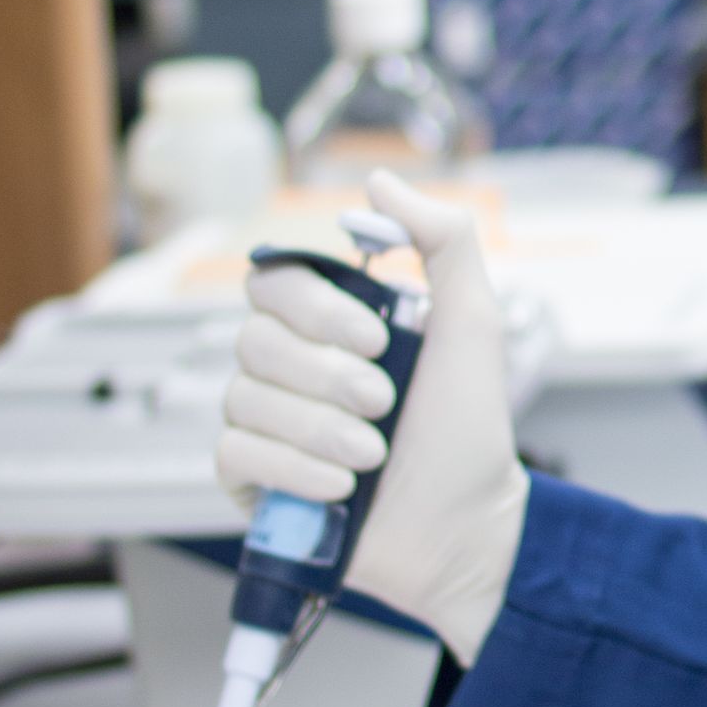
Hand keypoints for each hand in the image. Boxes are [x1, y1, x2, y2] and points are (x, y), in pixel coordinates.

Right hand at [216, 168, 528, 663]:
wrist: (467, 527)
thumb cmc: (469, 431)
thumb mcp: (472, 325)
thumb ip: (442, 242)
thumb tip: (378, 180)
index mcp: (331, 325)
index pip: (274, 282)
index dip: (318, 309)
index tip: (380, 339)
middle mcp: (288, 368)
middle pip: (253, 339)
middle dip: (328, 376)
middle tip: (385, 404)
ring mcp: (264, 424)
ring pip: (244, 399)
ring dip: (320, 430)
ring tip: (374, 456)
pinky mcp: (251, 480)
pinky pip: (234, 454)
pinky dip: (293, 469)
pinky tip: (342, 487)